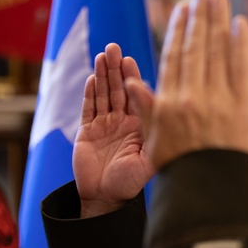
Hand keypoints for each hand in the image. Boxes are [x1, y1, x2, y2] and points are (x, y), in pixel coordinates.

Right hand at [73, 43, 154, 217]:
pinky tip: (92, 78)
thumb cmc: (130, 183)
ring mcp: (104, 125)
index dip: (133, 78)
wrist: (104, 199)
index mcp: (140, 126)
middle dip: (116, 69)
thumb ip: (153, 136)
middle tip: (114, 48)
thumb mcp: (147, 160)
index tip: (131, 61)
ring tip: (102, 55)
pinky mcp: (86, 131)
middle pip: (119, 89)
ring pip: (103, 94)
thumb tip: (161, 106)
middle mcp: (123, 122)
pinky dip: (90, 93)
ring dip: (103, 75)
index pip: (137, 96)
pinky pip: (88, 108)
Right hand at [125, 0, 247, 168]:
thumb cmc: (184, 173)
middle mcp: (191, 97)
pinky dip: (241, 43)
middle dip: (199, 17)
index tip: (183, 10)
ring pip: (217, 51)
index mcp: (169, 105)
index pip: (174, 58)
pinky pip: (241, 67)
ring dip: (217, 20)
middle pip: (195, 47)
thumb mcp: (155, 144)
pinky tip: (240, 24)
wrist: (214, 195)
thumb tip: (132, 82)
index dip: (179, 30)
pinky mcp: (243, 107)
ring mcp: (218, 100)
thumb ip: (146, 110)